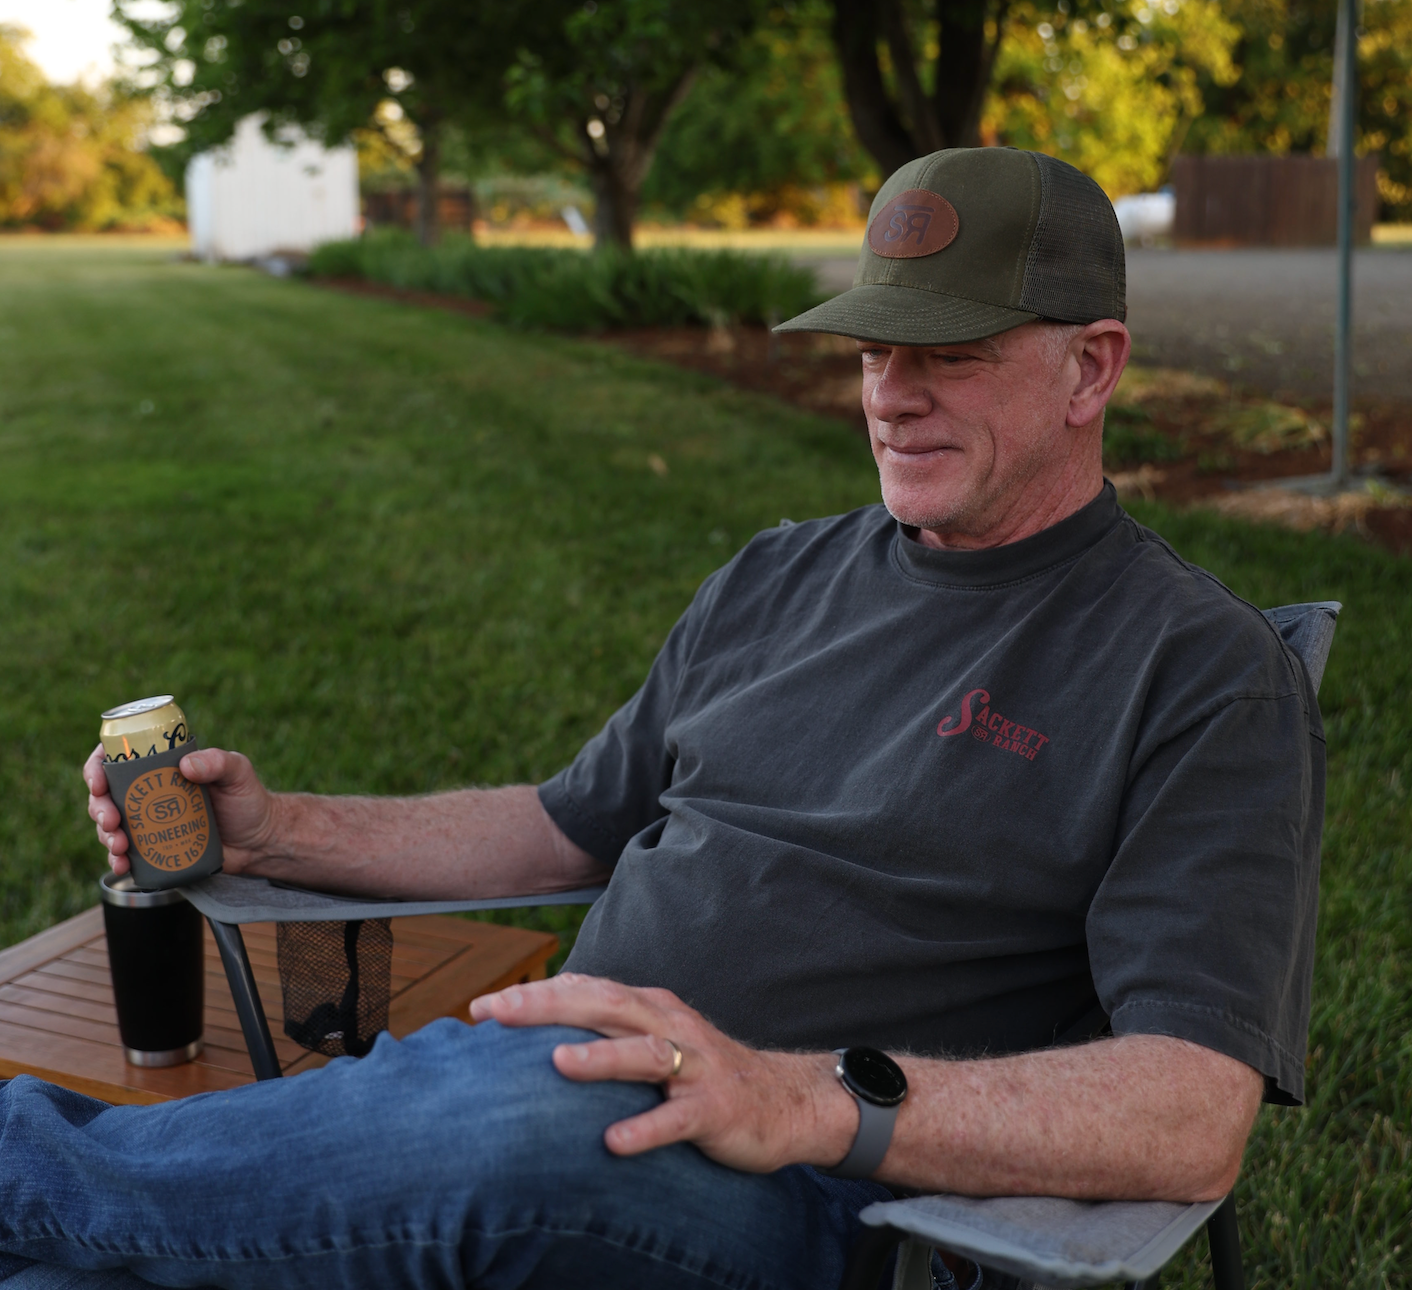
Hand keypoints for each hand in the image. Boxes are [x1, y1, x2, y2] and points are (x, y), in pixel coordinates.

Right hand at [84, 744, 278, 875]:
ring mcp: (148, 823)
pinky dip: (116, 860)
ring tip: (120, 846)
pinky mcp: (154, 849)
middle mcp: (148, 793)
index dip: (97, 768)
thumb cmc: (248, 801)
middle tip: (111, 820)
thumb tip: (185, 765)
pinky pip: (124, 855)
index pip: (118, 760)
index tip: (98, 782)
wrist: (260, 841)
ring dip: (105, 836)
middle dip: (98, 808)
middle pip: (105, 796)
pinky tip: (121, 866)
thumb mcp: (238, 773)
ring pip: (109, 826)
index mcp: (161, 767)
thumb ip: (219, 762)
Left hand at [469, 973, 856, 1172]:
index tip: (483, 1007)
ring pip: (645, 1054)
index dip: (536, 994)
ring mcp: (694, 1067)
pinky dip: (647, 1128)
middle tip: (498, 1012)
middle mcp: (670, 1026)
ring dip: (601, 1056)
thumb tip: (543, 1025)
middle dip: (550, 1006)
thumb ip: (608, 1029)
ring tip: (557, 1062)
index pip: (587, 990)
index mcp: (651, 1008)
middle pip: (607, 1005)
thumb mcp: (655, 1040)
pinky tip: (614, 1142)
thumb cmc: (703, 1072)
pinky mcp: (714, 1110)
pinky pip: (678, 1119)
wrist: (782, 1101)